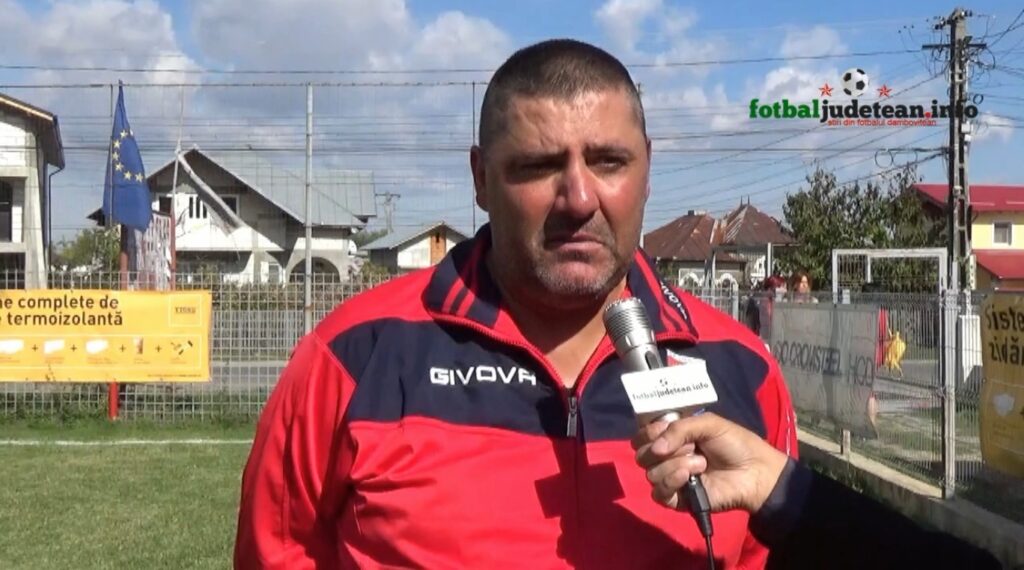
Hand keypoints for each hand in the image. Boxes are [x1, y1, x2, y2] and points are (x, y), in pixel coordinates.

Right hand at [631, 412, 789, 514]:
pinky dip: (672, 481)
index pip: (642, 434)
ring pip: (650, 473)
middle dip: (663, 448)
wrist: (755, 471)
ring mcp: (670, 478)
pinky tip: (689, 477)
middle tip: (689, 445)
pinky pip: (659, 493)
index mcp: (671, 437)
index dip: (649, 432)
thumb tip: (657, 448)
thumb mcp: (708, 423)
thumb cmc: (734, 443)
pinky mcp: (677, 499)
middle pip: (641, 455)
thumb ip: (679, 428)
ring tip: (701, 462)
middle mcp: (666, 457)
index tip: (664, 428)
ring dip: (675, 464)